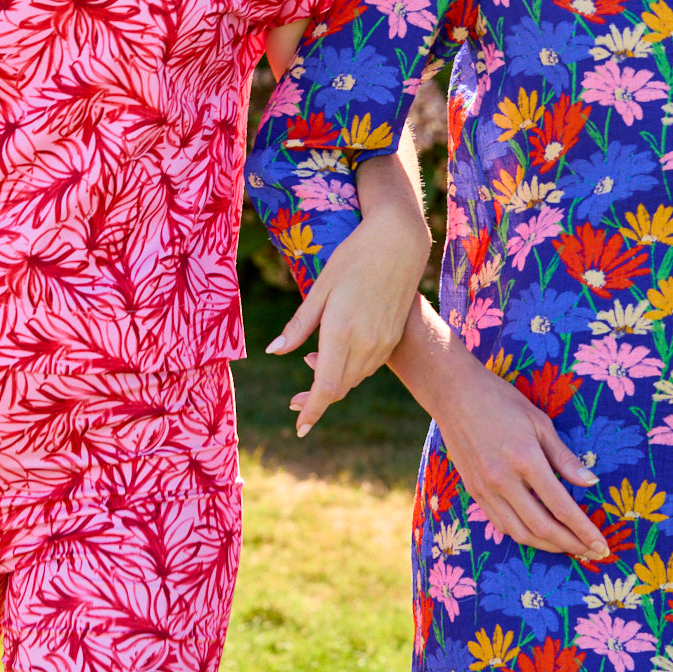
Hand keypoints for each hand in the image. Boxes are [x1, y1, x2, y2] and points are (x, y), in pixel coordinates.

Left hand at [267, 196, 430, 436]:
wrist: (399, 242)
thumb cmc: (352, 258)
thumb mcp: (319, 289)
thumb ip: (299, 326)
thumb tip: (273, 352)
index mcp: (341, 332)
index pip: (326, 387)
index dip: (311, 410)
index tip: (300, 429)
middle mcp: (365, 343)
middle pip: (339, 388)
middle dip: (317, 400)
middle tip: (293, 404)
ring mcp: (383, 342)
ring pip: (355, 379)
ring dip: (335, 384)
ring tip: (311, 373)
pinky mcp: (393, 337)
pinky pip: (369, 366)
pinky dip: (351, 369)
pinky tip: (338, 355)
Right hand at [392, 300, 608, 558]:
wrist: (453, 393)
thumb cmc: (500, 400)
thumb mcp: (539, 422)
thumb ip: (564, 457)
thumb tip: (591, 483)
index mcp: (525, 459)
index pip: (561, 506)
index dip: (584, 530)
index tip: (602, 545)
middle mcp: (503, 480)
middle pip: (542, 527)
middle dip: (572, 545)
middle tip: (593, 554)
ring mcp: (485, 488)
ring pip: (520, 532)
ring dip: (548, 546)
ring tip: (569, 548)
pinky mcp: (473, 490)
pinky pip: (501, 523)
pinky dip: (523, 535)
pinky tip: (538, 535)